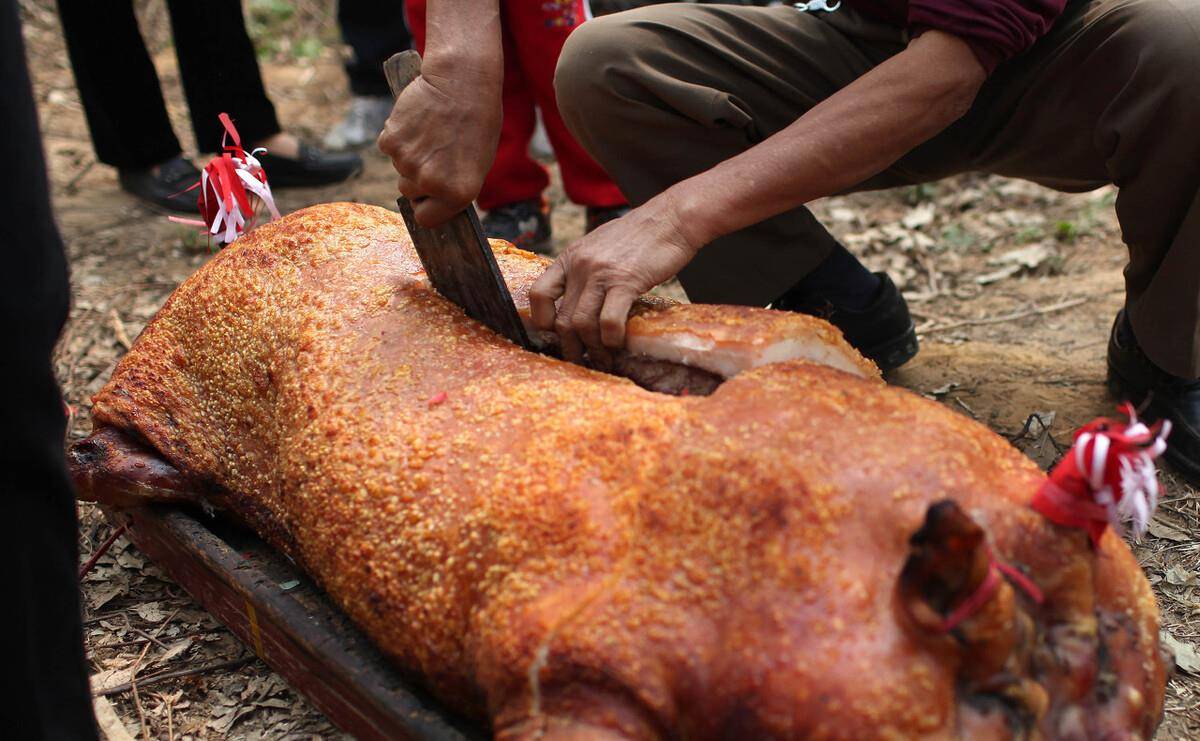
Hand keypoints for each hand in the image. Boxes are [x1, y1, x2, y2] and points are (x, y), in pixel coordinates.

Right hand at [377, 66, 500, 226]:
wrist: (461, 83)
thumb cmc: (477, 121)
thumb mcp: (478, 164)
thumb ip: (455, 187)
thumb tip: (436, 203)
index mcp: (457, 194)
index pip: (426, 219)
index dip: (427, 206)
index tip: (429, 196)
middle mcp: (431, 183)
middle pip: (409, 193)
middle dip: (418, 177)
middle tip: (435, 151)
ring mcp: (408, 163)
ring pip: (400, 169)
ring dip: (410, 155)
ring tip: (431, 133)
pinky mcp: (391, 141)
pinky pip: (389, 148)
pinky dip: (399, 137)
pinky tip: (418, 122)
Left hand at [529, 193, 702, 367]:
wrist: (671, 218)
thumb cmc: (641, 235)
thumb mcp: (600, 246)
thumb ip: (585, 269)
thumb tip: (580, 299)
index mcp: (570, 257)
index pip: (538, 294)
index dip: (542, 320)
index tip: (556, 334)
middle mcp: (580, 265)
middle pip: (562, 318)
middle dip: (570, 346)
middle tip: (582, 359)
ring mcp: (601, 274)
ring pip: (582, 324)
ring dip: (593, 349)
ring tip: (603, 359)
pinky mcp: (626, 282)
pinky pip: (609, 321)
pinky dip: (612, 339)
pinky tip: (619, 343)